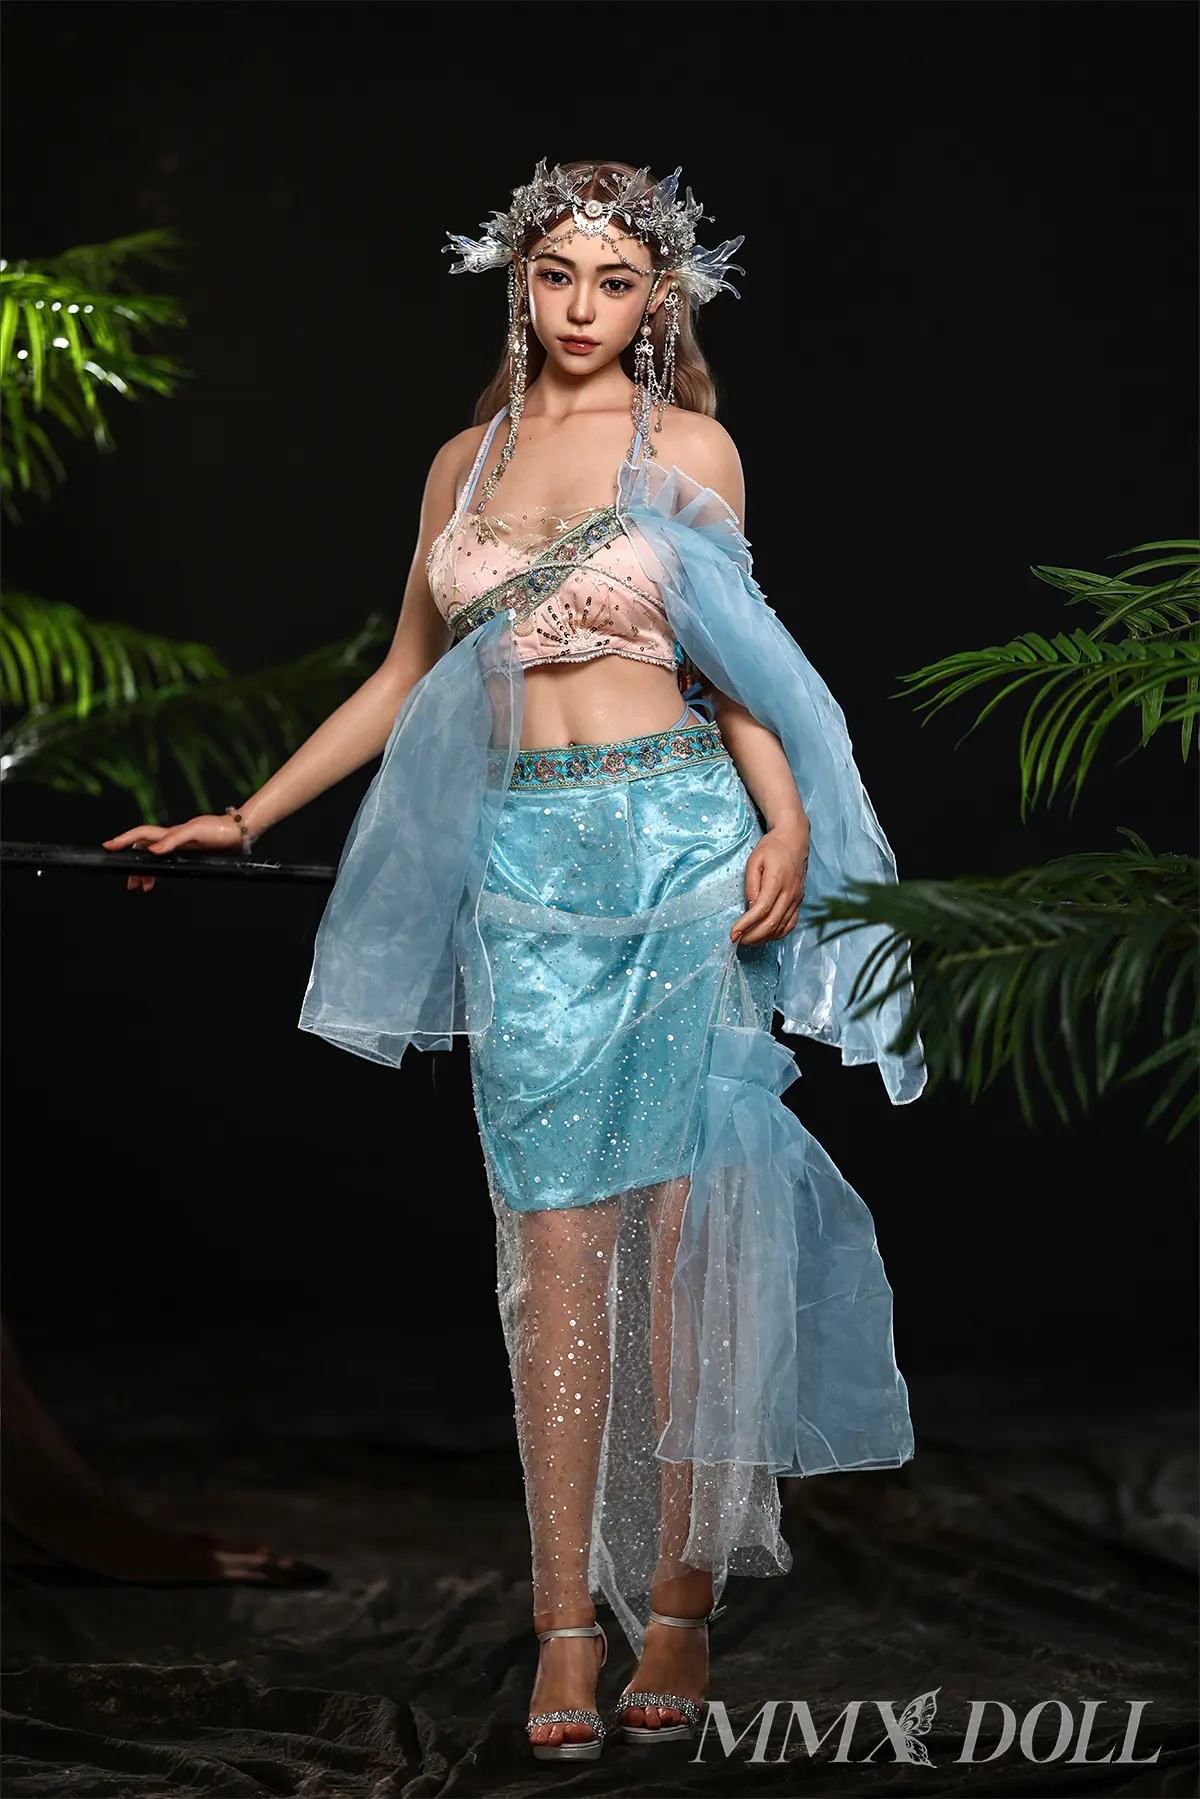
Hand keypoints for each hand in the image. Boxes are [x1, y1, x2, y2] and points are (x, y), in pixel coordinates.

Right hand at [102, 814, 245, 891]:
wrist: (240, 833)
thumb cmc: (219, 830)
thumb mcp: (196, 832)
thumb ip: (174, 839)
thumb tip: (153, 850)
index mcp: (171, 833)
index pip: (141, 835)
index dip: (123, 840)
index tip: (108, 846)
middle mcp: (172, 839)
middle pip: (144, 851)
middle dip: (132, 864)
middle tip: (128, 882)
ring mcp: (180, 847)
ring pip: (154, 859)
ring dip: (145, 872)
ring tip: (140, 886)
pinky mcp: (189, 854)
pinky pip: (168, 863)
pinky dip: (160, 872)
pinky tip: (158, 880)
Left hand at [732, 825, 809, 944]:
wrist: (795, 840)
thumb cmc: (772, 847)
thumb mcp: (754, 860)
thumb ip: (751, 885)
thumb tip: (750, 907)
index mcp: (776, 881)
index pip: (760, 910)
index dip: (746, 925)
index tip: (733, 933)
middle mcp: (790, 893)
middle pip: (771, 923)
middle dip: (753, 936)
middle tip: (738, 940)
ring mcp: (797, 898)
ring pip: (782, 927)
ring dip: (764, 938)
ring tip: (748, 940)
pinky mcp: (800, 901)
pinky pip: (791, 923)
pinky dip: (778, 933)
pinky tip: (766, 935)